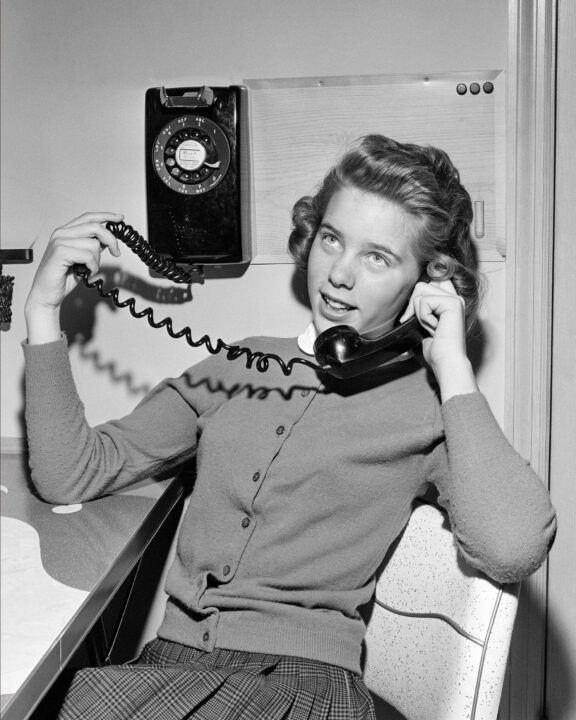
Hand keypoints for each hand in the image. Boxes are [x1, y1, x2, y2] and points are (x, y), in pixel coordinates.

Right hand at [25, 212, 122, 343]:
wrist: (47, 294)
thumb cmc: (62, 277)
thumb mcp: (82, 258)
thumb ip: (91, 246)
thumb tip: (107, 239)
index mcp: (66, 232)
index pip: (88, 217)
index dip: (106, 216)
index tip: (120, 218)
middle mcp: (61, 233)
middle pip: (95, 227)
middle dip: (111, 240)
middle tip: (116, 253)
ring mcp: (59, 242)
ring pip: (93, 244)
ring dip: (97, 260)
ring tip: (88, 268)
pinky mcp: (60, 253)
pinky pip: (88, 256)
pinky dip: (92, 267)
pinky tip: (85, 272)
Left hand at [400, 280, 477, 400]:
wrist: (446, 361)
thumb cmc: (436, 348)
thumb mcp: (424, 322)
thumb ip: (421, 306)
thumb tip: (409, 296)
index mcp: (449, 300)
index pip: (430, 279)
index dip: (419, 294)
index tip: (419, 313)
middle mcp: (454, 296)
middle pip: (421, 285)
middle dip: (414, 305)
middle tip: (423, 324)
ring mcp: (455, 298)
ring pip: (421, 290)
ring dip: (419, 312)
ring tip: (431, 327)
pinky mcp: (452, 303)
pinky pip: (424, 301)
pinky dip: (424, 317)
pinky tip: (435, 329)